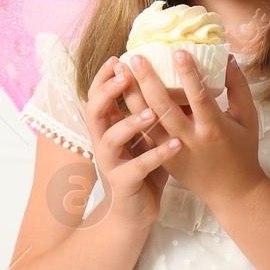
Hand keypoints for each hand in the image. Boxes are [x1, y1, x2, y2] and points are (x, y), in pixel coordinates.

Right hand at [83, 55, 181, 226]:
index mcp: (107, 127)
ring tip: (152, 112)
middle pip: (94, 111)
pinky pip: (138, 167)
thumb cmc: (145, 167)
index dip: (103, 77)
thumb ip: (150, 110)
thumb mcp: (147, 135)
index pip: (97, 95)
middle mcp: (103, 142)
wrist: (136, 211)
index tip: (117, 58)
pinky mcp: (123, 183)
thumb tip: (172, 79)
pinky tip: (176, 144)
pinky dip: (157, 154)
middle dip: (107, 91)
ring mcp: (110, 162)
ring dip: (130, 123)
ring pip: (111, 138)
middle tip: (125, 76)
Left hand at [123, 50, 264, 209]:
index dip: (188, 74)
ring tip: (120, 73)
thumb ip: (238, 86)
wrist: (232, 191)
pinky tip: (124, 96)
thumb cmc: (242, 149)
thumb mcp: (247, 118)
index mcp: (214, 128)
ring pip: (148, 121)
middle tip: (135, 57)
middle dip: (148, 81)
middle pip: (165, 108)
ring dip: (132, 96)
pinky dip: (133, 115)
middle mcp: (191, 140)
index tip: (177, 51)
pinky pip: (145, 134)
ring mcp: (174, 151)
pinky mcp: (164, 158)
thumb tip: (226, 57)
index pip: (199, 97)